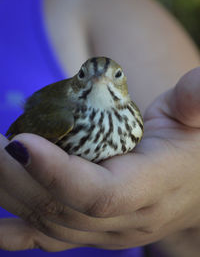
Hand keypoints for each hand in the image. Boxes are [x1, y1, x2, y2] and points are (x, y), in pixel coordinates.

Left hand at [1, 67, 199, 251]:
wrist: (193, 189)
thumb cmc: (191, 148)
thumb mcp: (196, 119)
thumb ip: (194, 100)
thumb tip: (198, 84)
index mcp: (151, 188)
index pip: (99, 194)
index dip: (57, 173)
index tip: (20, 141)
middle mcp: (124, 220)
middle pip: (60, 209)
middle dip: (15, 176)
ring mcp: (103, 233)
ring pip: (46, 224)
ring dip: (8, 192)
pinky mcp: (90, 231)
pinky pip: (46, 239)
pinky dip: (13, 229)